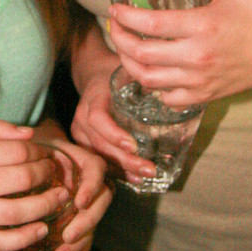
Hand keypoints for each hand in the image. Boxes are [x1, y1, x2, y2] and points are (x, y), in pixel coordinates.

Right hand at [0, 121, 68, 250]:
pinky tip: (41, 229)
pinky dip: (24, 238)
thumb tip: (28, 133)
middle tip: (54, 172)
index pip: (15, 151)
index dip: (38, 151)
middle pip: (20, 178)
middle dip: (46, 174)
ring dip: (45, 205)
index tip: (45, 153)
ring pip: (16, 211)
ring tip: (60, 198)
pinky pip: (0, 241)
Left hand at [31, 128, 113, 250]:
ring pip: (94, 223)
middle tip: (67, 236)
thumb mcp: (31, 143)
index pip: (96, 170)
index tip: (79, 202)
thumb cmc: (30, 149)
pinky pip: (85, 238)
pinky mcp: (78, 220)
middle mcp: (89, 181)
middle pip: (102, 201)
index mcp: (81, 159)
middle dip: (87, 222)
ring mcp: (86, 202)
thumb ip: (32, 147)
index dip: (91, 187)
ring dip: (81, 242)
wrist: (28, 160)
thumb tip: (26, 152)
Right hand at [69, 67, 155, 188]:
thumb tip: (171, 92)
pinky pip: (97, 159)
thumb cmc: (114, 75)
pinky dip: (115, 170)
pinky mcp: (83, 142)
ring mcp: (80, 131)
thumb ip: (143, 82)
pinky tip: (133, 178)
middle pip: (100, 143)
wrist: (93, 76)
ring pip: (98, 155)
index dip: (114, 134)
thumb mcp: (126, 73)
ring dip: (122, 169)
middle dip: (124, 160)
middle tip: (149, 169)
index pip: (97, 118)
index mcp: (93, 97)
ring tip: (144, 177)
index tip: (134, 146)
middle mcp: (82, 116)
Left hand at [108, 0, 251, 105]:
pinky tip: (149, 73)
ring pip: (149, 80)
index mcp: (202, 26)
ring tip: (124, 49)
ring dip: (129, 64)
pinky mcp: (206, 94)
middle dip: (119, 39)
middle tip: (114, 26)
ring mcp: (200, 80)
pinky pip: (168, 98)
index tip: (113, 9)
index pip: (150, 25)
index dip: (125, 17)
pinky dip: (152, 87)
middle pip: (141, 55)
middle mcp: (196, 57)